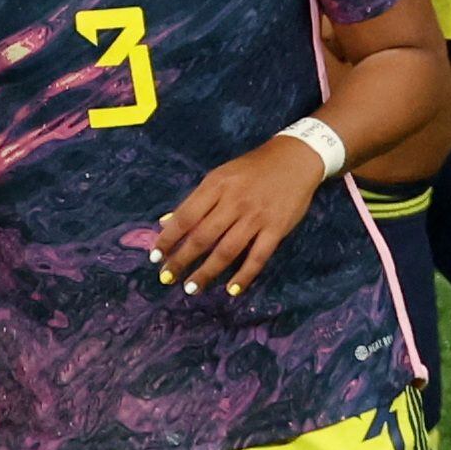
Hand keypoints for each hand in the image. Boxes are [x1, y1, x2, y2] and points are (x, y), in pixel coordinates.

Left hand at [149, 138, 326, 296]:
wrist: (295, 159)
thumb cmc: (252, 169)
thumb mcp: (219, 176)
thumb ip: (194, 201)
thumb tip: (165, 223)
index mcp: (216, 185)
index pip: (185, 216)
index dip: (168, 239)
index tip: (155, 257)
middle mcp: (234, 201)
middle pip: (202, 237)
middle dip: (182, 260)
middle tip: (167, 278)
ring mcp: (256, 217)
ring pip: (227, 250)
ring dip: (207, 272)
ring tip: (192, 288)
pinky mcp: (276, 229)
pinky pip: (258, 257)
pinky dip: (244, 275)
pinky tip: (232, 290)